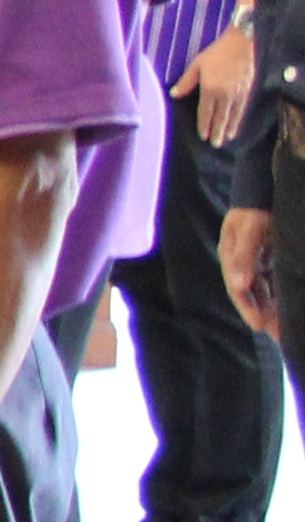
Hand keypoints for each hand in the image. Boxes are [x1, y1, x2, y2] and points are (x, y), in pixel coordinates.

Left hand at [185, 22, 259, 144]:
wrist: (241, 45)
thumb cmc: (216, 53)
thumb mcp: (197, 65)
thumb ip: (186, 82)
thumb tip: (174, 95)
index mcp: (211, 89)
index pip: (206, 112)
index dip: (204, 125)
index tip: (202, 136)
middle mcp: (225, 95)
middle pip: (220, 118)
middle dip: (217, 132)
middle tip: (215, 144)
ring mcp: (238, 94)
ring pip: (233, 116)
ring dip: (228, 129)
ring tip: (225, 139)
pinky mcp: (247, 91)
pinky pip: (242, 110)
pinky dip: (239, 120)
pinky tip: (236, 126)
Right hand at [233, 205, 277, 341]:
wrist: (265, 186)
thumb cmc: (255, 208)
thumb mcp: (250, 229)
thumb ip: (244, 256)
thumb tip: (239, 285)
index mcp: (232, 257)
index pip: (239, 289)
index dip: (249, 309)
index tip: (261, 327)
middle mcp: (244, 262)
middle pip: (251, 294)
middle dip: (264, 315)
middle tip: (279, 335)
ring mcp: (258, 260)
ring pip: (264, 290)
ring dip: (273, 308)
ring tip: (286, 328)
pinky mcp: (272, 257)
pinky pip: (274, 281)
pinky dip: (280, 294)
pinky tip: (290, 305)